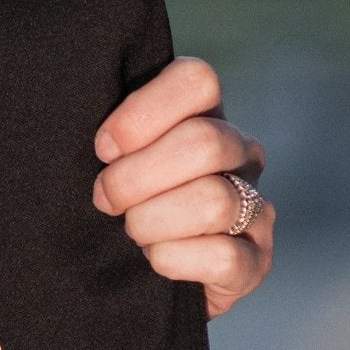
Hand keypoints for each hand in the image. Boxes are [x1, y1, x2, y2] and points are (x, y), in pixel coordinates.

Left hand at [92, 56, 274, 319]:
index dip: (142, 113)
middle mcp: (240, 151)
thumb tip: (92, 134)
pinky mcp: (257, 260)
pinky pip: (224, 257)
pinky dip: (173, 259)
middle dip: (136, 177)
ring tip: (131, 230)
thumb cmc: (116, 194)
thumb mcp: (109, 154)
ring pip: (214, 200)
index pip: (196, 80)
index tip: (102, 148)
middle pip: (204, 142)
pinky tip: (153, 259)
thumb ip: (110, 133)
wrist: (136, 270)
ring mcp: (255, 205)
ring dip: (152, 220)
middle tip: (105, 199)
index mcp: (203, 112)